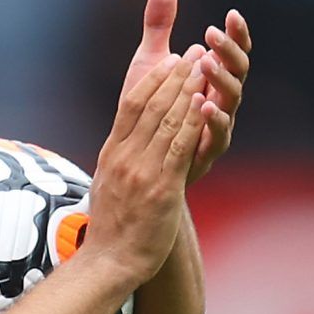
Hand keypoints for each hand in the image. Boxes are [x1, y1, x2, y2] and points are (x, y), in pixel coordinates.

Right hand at [84, 51, 206, 285]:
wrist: (110, 261)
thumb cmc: (113, 227)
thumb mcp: (108, 185)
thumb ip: (119, 160)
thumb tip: (126, 143)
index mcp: (112, 153)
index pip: (131, 105)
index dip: (153, 79)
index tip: (170, 60)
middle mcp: (125, 157)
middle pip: (150, 105)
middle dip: (175, 76)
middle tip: (195, 52)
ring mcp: (142, 172)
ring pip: (167, 121)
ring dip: (188, 90)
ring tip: (206, 67)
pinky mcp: (161, 189)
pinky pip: (179, 148)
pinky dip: (192, 123)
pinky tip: (204, 104)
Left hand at [119, 0, 249, 185]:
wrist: (136, 164)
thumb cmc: (148, 111)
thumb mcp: (151, 64)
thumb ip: (159, 28)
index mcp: (211, 79)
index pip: (232, 52)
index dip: (236, 36)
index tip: (231, 14)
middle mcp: (220, 100)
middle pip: (238, 73)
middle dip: (228, 53)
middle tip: (211, 34)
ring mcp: (216, 126)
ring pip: (231, 101)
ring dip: (221, 80)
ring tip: (207, 63)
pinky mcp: (205, 152)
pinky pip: (218, 135)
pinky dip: (214, 119)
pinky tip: (203, 103)